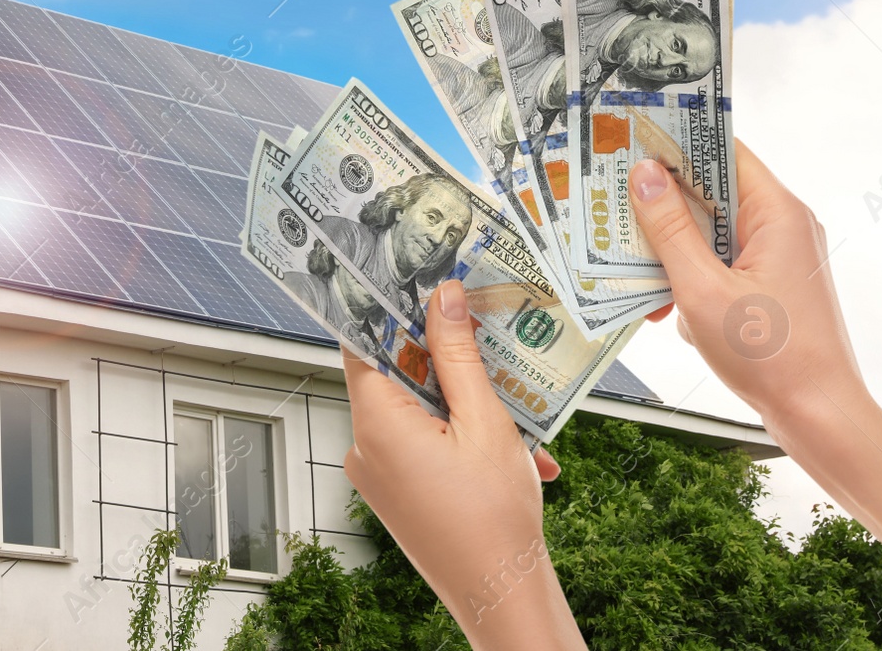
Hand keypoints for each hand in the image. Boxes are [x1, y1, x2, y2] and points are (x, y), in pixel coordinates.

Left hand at [342, 280, 583, 649]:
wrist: (501, 597)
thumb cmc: (493, 519)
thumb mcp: (485, 421)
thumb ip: (459, 354)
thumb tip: (442, 296)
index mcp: (376, 423)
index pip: (363, 345)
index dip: (389, 312)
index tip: (416, 285)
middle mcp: (364, 446)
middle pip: (397, 377)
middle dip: (447, 364)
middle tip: (488, 349)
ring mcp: (378, 473)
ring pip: (420, 413)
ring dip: (469, 411)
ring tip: (519, 428)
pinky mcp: (395, 492)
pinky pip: (423, 446)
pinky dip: (464, 443)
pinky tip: (515, 457)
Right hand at [631, 140, 881, 609]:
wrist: (819, 415)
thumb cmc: (772, 356)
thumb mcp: (702, 289)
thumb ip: (669, 229)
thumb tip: (643, 175)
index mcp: (777, 214)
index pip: (724, 151)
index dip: (677, 140)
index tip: (631, 135)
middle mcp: (782, 227)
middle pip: (712, 190)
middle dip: (660, 199)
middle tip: (609, 196)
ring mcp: (777, 257)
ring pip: (710, 230)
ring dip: (669, 246)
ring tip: (629, 263)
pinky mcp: (768, 285)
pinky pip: (718, 261)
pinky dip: (687, 275)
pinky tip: (660, 303)